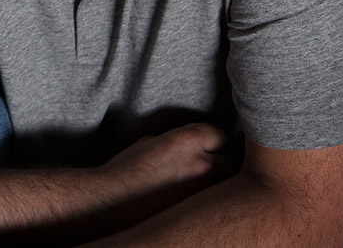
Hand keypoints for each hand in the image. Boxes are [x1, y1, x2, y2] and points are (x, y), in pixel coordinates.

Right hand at [102, 122, 231, 217]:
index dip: (209, 141)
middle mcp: (201, 163)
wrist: (116, 196)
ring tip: (193, 184)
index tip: (203, 145)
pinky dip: (202, 197)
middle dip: (215, 164)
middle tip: (199, 167)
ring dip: (212, 182)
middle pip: (226, 162)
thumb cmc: (128, 167)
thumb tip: (186, 147)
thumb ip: (175, 141)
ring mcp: (202, 188)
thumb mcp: (150, 141)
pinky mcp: (197, 207)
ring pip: (221, 184)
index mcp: (187, 140)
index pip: (218, 135)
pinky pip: (209, 199)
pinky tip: (186, 197)